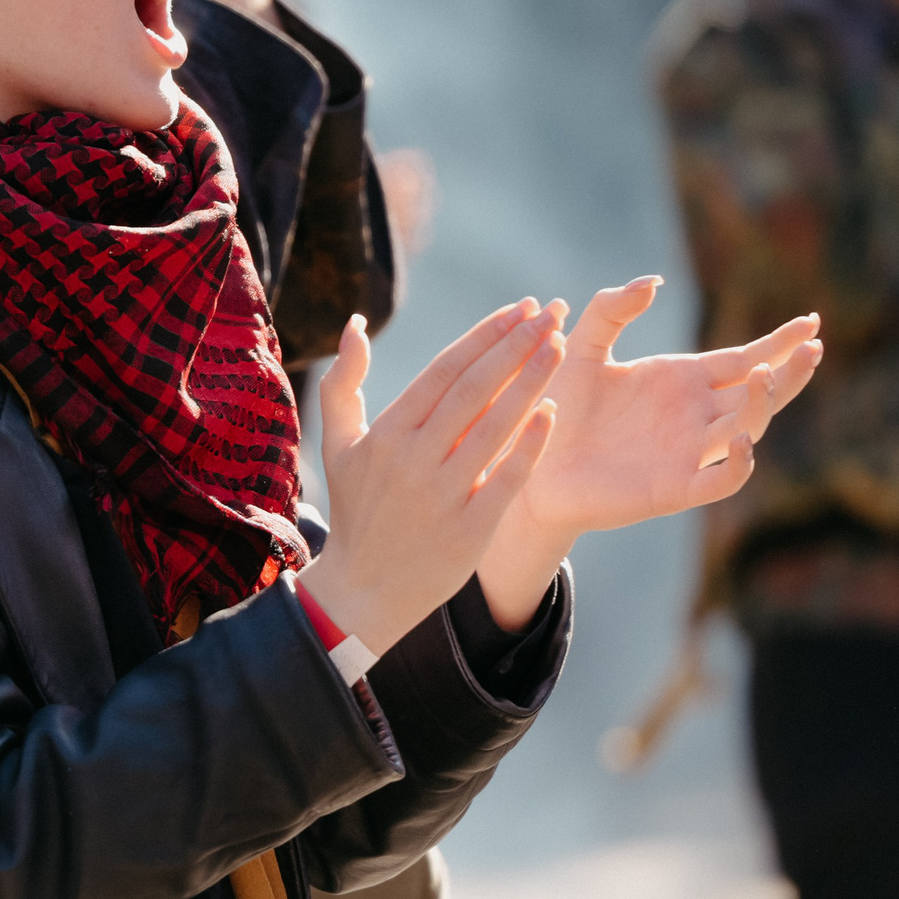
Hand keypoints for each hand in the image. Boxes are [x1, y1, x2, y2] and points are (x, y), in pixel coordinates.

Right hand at [292, 301, 561, 656]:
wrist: (364, 590)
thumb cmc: (357, 510)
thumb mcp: (338, 444)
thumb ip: (344, 383)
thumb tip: (356, 324)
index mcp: (387, 434)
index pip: (445, 371)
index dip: (484, 336)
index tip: (518, 308)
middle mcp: (414, 459)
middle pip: (475, 389)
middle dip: (516, 345)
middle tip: (550, 312)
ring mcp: (443, 494)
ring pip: (495, 426)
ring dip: (531, 381)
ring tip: (560, 346)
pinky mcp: (469, 528)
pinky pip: (506, 478)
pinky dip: (530, 444)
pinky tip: (553, 413)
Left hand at [475, 277, 823, 625]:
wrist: (528, 460)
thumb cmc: (557, 405)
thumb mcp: (581, 348)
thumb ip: (611, 310)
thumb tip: (654, 282)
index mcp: (683, 381)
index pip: (745, 359)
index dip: (780, 342)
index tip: (811, 321)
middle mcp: (695, 416)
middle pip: (760, 394)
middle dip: (790, 372)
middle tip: (814, 347)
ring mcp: (689, 453)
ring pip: (747, 431)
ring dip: (764, 406)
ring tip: (767, 376)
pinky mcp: (673, 488)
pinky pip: (720, 480)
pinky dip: (739, 464)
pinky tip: (741, 439)